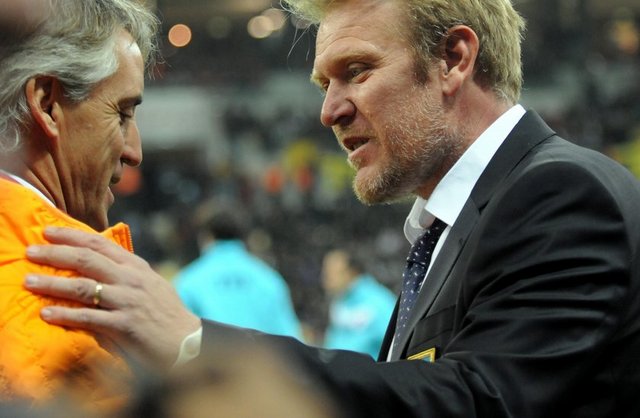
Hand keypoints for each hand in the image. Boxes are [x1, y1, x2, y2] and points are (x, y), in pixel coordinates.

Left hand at [23, 226, 200, 369]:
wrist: (186, 341)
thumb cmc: (164, 314)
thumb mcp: (148, 284)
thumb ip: (125, 272)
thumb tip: (97, 263)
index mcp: (135, 266)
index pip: (99, 243)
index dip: (71, 235)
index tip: (47, 231)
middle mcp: (131, 279)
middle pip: (87, 259)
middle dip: (55, 253)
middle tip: (30, 251)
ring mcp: (128, 300)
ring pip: (83, 286)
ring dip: (53, 283)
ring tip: (29, 281)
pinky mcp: (126, 325)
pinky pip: (89, 317)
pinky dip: (65, 315)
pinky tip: (46, 314)